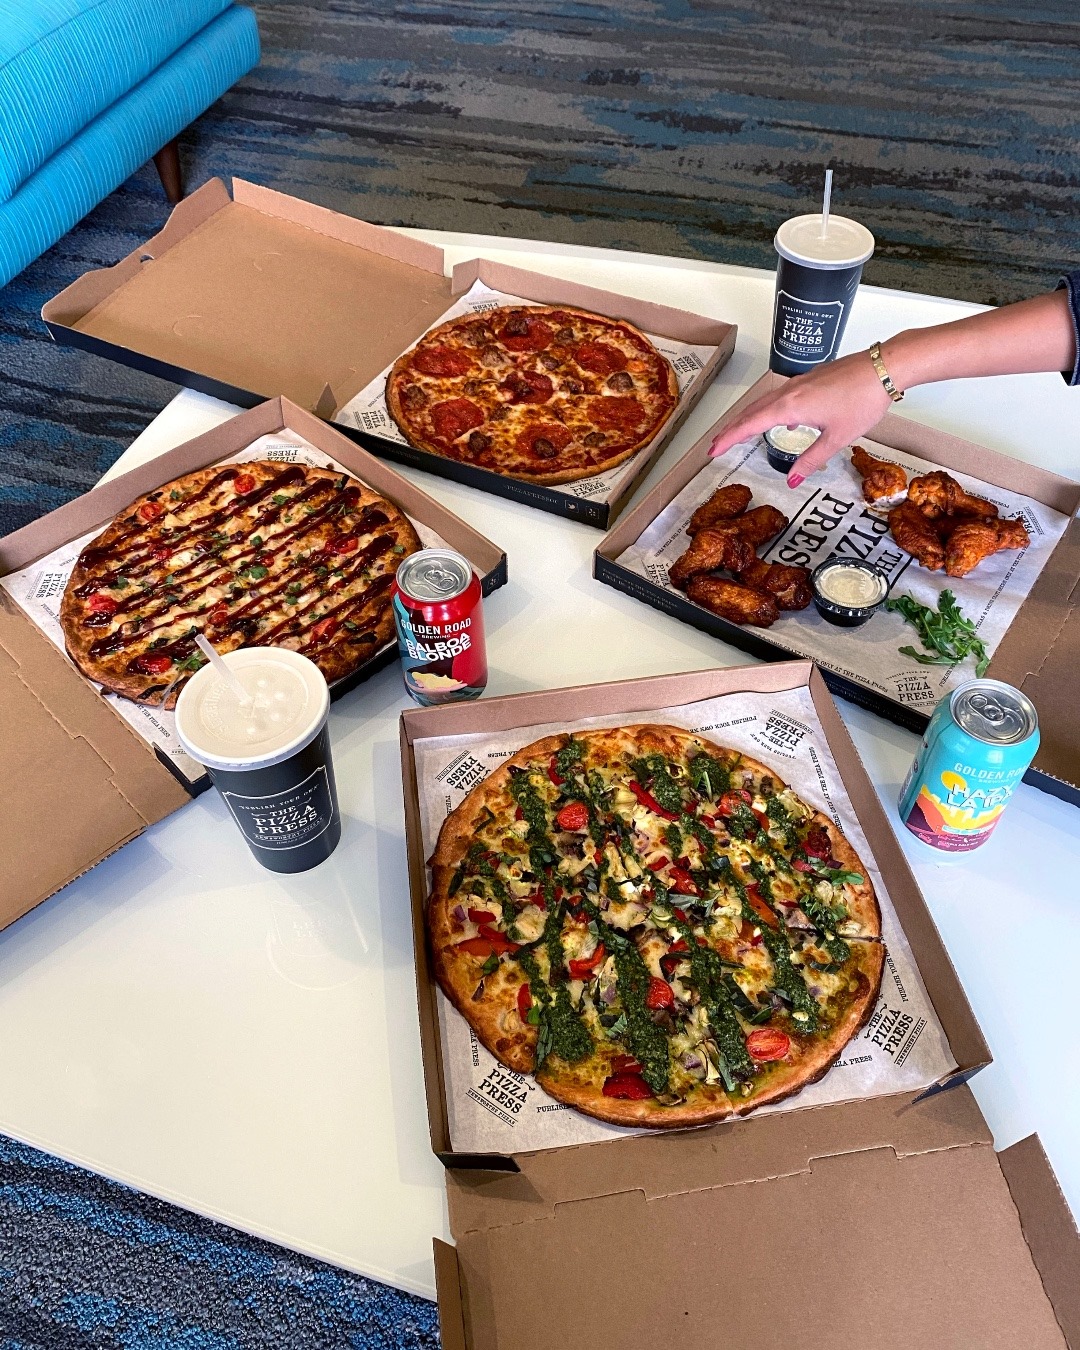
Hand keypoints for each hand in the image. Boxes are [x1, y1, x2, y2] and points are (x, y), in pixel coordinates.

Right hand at [708, 350, 892, 486]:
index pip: (749, 425)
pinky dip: (768, 409)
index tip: (712, 450)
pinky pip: (779, 396)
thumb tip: (791, 480)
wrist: (884, 367)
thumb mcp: (837, 438)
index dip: (728, 439)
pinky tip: (780, 420)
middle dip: (731, 429)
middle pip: (750, 412)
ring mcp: (799, 383)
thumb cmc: (863, 401)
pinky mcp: (810, 379)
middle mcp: (789, 392)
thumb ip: (811, 459)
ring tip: (738, 433)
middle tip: (715, 445)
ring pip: (764, 402)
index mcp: (790, 407)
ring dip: (748, 418)